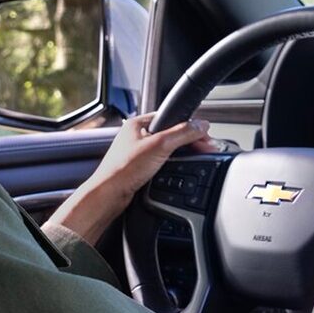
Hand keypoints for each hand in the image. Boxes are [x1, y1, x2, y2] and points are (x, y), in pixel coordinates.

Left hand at [46, 113, 218, 245]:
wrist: (109, 195)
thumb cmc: (122, 169)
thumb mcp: (159, 145)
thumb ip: (182, 133)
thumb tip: (201, 125)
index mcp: (138, 123)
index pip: (171, 118)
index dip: (189, 126)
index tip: (204, 135)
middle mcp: (137, 136)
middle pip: (171, 133)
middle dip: (189, 141)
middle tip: (204, 149)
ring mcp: (138, 153)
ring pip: (168, 149)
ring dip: (181, 153)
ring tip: (194, 157)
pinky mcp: (140, 169)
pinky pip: (162, 162)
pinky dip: (173, 165)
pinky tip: (177, 169)